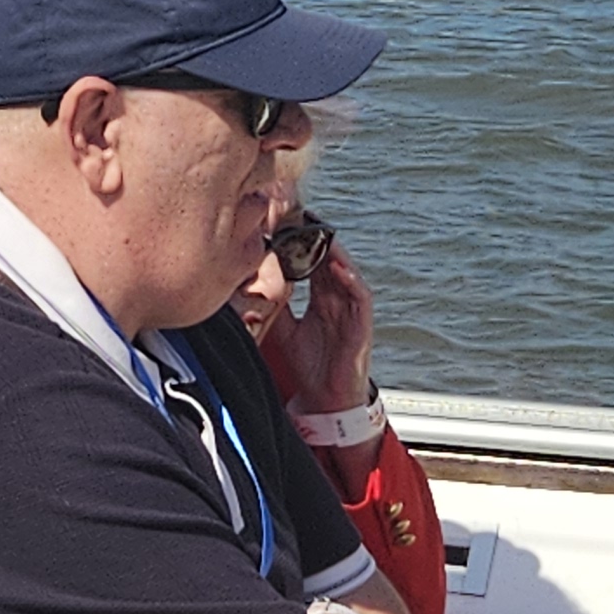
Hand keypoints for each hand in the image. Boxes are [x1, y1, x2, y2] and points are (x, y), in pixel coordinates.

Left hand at [247, 231, 375, 416]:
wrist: (326, 399)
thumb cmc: (309, 364)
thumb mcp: (284, 330)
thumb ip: (275, 307)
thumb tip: (251, 286)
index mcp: (320, 297)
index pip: (312, 261)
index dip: (300, 242)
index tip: (283, 222)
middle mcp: (337, 298)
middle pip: (329, 259)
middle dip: (317, 237)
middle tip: (300, 214)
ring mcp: (351, 309)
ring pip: (345, 271)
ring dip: (335, 251)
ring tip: (321, 231)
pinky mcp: (362, 323)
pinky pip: (360, 296)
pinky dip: (351, 280)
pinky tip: (338, 267)